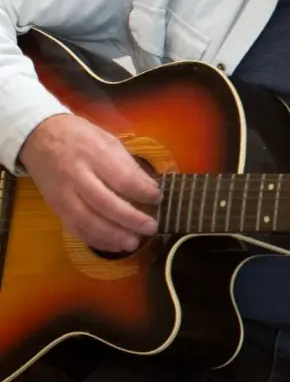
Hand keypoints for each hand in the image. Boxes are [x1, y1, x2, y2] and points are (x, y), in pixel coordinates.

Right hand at [18, 114, 160, 251]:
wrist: (38, 136)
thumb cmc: (80, 136)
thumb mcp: (108, 141)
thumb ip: (128, 165)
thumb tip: (150, 188)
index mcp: (94, 154)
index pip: (122, 179)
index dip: (143, 192)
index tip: (158, 198)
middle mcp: (76, 176)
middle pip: (105, 203)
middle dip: (130, 219)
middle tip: (151, 227)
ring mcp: (63, 194)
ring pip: (87, 221)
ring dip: (112, 235)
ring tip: (133, 242)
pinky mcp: (55, 206)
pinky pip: (74, 228)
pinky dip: (94, 239)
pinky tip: (112, 245)